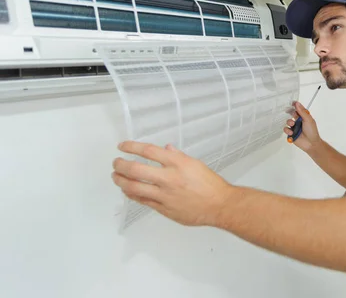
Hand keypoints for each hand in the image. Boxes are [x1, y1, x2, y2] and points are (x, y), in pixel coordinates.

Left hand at [111, 141, 233, 226]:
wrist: (219, 205)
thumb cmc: (210, 184)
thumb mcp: (195, 163)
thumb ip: (177, 156)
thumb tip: (166, 149)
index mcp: (178, 163)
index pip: (148, 151)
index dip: (131, 147)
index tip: (122, 146)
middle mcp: (169, 178)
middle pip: (136, 169)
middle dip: (121, 165)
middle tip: (116, 162)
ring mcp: (165, 195)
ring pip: (134, 187)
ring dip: (121, 181)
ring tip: (116, 176)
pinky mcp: (164, 209)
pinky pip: (143, 201)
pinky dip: (132, 194)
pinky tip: (128, 190)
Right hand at [284, 101, 322, 153]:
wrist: (311, 143)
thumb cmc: (312, 131)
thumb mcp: (308, 120)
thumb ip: (302, 112)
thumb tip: (297, 104)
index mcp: (304, 117)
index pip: (299, 109)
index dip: (295, 105)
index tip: (292, 102)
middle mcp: (299, 121)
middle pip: (292, 114)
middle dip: (290, 112)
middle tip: (288, 110)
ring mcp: (294, 127)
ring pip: (288, 121)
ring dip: (289, 121)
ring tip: (292, 124)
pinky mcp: (291, 133)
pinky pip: (286, 129)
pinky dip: (288, 130)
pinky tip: (291, 132)